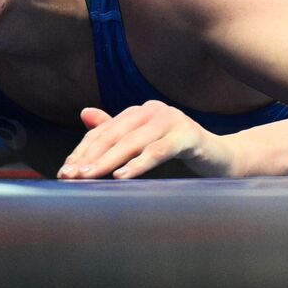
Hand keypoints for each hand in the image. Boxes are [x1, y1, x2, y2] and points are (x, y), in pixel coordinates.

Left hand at [56, 100, 235, 179]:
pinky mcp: (189, 135)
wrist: (222, 158)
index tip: (64, 171)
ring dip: (109, 161)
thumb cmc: (181, 151)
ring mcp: (173, 120)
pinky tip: (123, 176)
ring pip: (133, 142)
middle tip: (71, 176)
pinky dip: (139, 163)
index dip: (83, 150)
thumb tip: (84, 113)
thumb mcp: (146, 142)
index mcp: (141, 111)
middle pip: (114, 135)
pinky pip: (159, 150)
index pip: (104, 131)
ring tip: (90, 177)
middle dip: (90, 157)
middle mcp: (154, 110)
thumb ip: (117, 130)